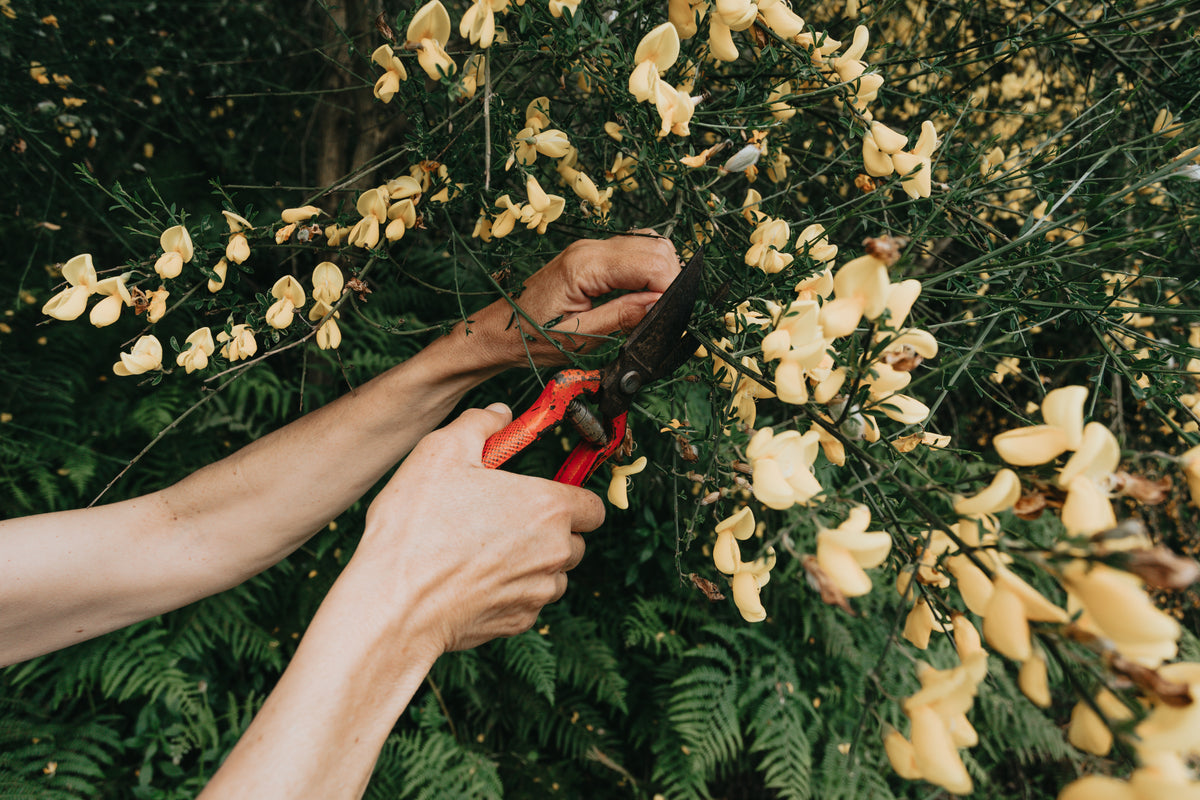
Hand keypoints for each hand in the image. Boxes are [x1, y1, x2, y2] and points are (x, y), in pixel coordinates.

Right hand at [340, 404, 604, 654]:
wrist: (394, 603)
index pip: (593, 506)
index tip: (543, 495)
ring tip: (484, 551)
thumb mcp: (441, 452)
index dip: (571, 497)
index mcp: (548, 507)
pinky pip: (528, 602)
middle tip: (504, 520)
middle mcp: (554, 552)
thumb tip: (500, 414)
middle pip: (575, 540)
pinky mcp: (518, 622)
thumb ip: (479, 424)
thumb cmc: (417, 527)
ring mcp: (538, 592)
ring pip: (553, 574)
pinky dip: (510, 592)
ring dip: (532, 563)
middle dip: (550, 530)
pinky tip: (471, 580)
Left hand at [452, 232, 680, 369]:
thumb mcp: (580, 337)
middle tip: (662, 313)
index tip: (668, 316)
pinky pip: (633, 251)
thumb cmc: (530, 337)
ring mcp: (590, 248)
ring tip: (652, 306)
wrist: (498, 332)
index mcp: (585, 265)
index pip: (651, 262)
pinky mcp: (591, 255)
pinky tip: (641, 295)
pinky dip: (647, 269)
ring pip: (649, 244)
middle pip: (656, 247)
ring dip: (660, 273)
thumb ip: (623, 317)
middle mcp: (590, 248)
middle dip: (670, 280)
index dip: (669, 289)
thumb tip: (661, 305)